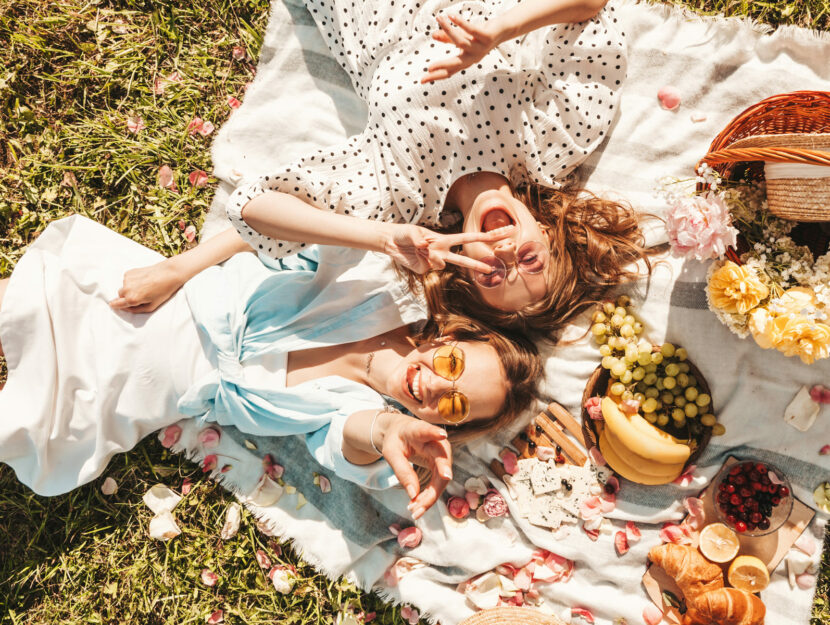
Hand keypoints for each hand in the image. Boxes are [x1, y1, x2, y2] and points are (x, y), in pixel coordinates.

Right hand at [109, 260, 184, 312]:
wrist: (168, 273)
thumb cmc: (163, 291)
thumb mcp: (152, 306)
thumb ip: (137, 310)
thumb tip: (126, 308)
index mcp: (132, 299)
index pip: (117, 304)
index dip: (115, 305)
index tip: (112, 305)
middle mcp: (127, 289)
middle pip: (120, 295)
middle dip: (127, 297)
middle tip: (140, 295)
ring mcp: (127, 279)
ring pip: (124, 287)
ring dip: (130, 288)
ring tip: (144, 286)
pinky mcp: (129, 272)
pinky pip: (127, 280)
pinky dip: (132, 281)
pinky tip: (143, 280)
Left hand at [380, 413, 453, 518]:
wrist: (401, 434)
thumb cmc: (396, 441)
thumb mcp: (391, 453)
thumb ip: (401, 471)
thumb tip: (413, 494)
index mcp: (417, 431)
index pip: (427, 430)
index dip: (434, 432)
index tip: (442, 434)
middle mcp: (434, 440)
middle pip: (441, 460)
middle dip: (436, 483)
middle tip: (422, 503)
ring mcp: (441, 453)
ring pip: (442, 477)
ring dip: (430, 496)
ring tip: (415, 510)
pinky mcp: (441, 464)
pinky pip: (438, 482)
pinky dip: (429, 496)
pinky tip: (418, 506)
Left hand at [383, 223, 512, 274]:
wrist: (391, 243)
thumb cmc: (405, 233)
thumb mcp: (412, 231)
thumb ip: (420, 239)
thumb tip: (425, 248)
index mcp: (443, 239)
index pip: (466, 238)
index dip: (481, 237)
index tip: (495, 235)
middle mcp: (441, 251)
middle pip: (463, 260)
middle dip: (477, 265)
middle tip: (491, 270)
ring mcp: (433, 262)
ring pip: (442, 264)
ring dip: (432, 255)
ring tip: (419, 249)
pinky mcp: (425, 270)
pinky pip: (428, 267)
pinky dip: (421, 260)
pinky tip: (415, 256)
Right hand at [421, 14, 500, 83]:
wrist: (503, 29)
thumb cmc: (481, 35)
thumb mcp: (463, 37)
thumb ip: (448, 38)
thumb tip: (433, 35)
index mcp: (466, 60)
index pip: (449, 70)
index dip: (437, 75)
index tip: (423, 80)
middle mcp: (473, 57)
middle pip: (455, 64)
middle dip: (442, 66)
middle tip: (428, 69)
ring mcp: (480, 48)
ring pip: (460, 42)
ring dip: (448, 30)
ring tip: (439, 19)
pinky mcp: (487, 37)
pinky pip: (471, 30)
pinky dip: (460, 22)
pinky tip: (451, 16)